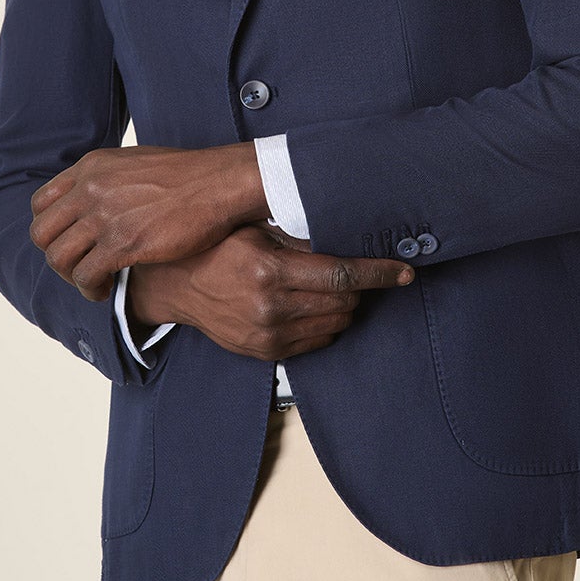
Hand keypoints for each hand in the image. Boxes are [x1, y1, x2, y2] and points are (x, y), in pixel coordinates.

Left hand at [29, 142, 268, 301]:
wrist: (220, 183)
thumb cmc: (188, 176)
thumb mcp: (134, 163)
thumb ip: (107, 179)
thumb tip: (96, 198)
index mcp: (91, 167)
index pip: (41, 202)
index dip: (51, 229)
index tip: (71, 243)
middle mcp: (90, 188)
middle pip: (42, 232)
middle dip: (57, 257)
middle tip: (79, 269)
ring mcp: (104, 215)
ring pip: (58, 258)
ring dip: (72, 278)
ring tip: (95, 284)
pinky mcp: (122, 243)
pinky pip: (86, 275)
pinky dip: (90, 290)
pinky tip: (107, 291)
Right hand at [126, 223, 414, 360]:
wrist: (174, 285)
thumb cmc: (216, 247)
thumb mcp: (255, 228)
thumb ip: (298, 231)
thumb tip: (347, 228)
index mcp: (270, 271)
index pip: (342, 274)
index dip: (379, 273)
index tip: (405, 271)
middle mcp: (271, 308)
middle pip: (345, 302)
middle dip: (362, 287)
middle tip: (366, 271)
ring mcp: (268, 335)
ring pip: (335, 323)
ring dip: (346, 305)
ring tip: (338, 286)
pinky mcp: (265, 352)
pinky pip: (317, 341)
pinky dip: (327, 322)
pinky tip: (317, 304)